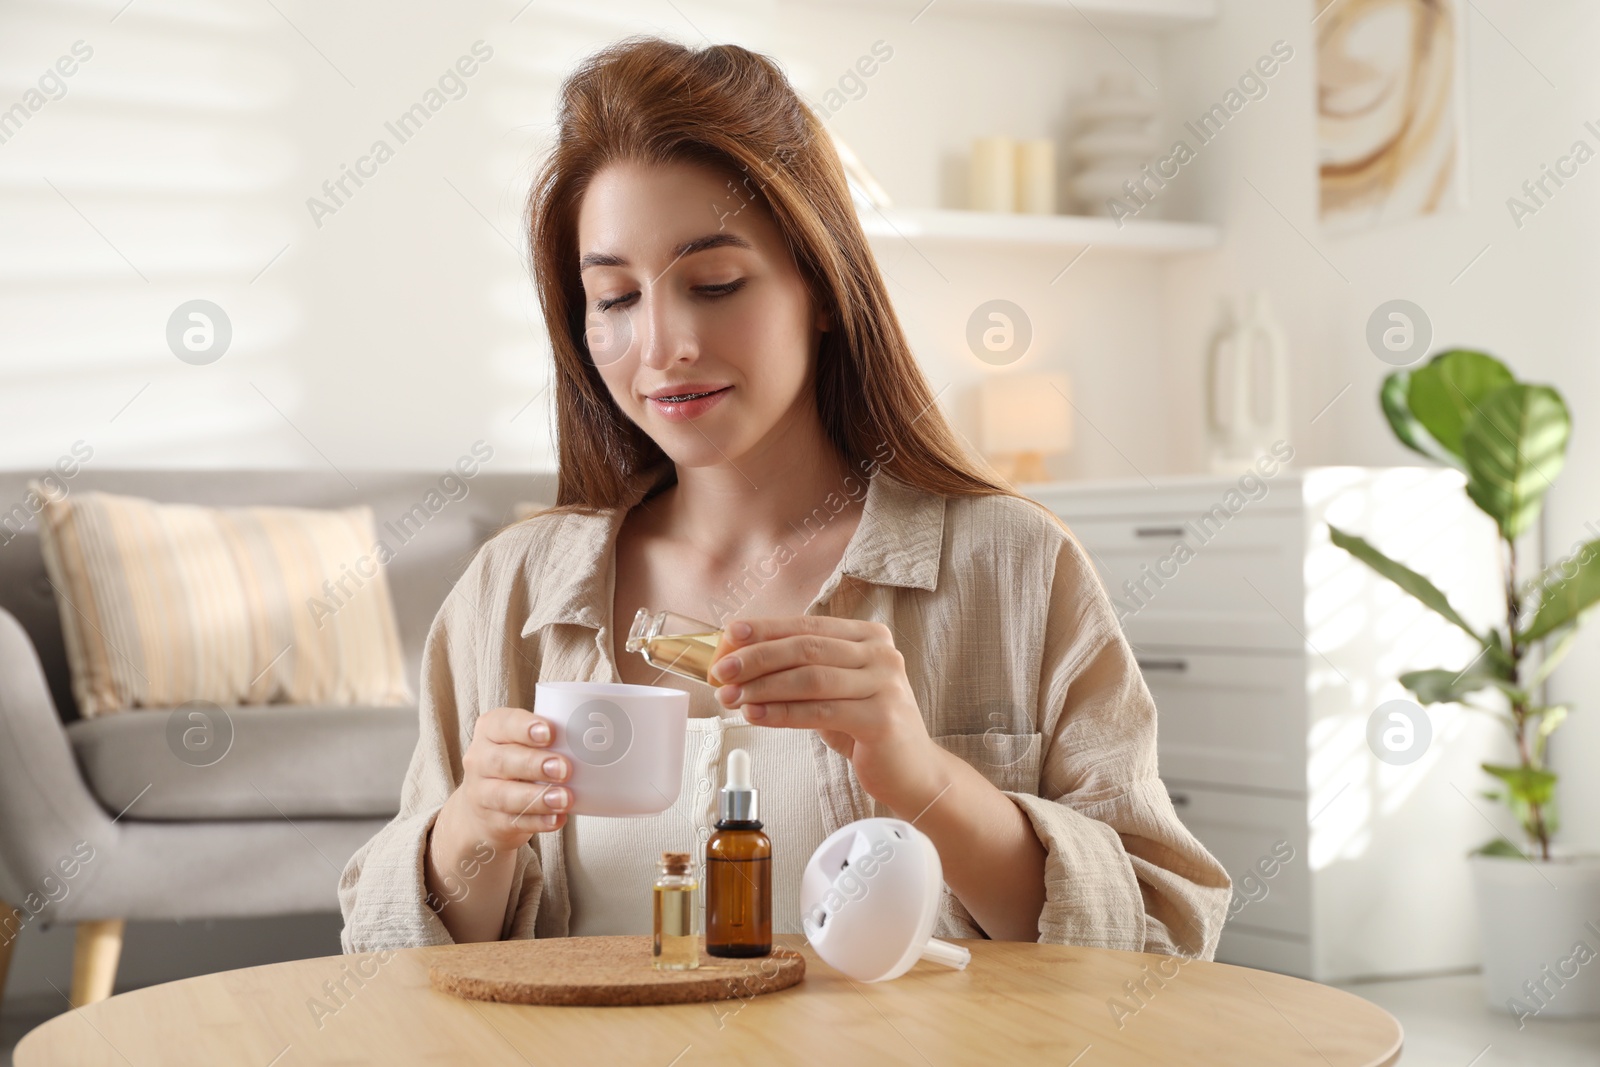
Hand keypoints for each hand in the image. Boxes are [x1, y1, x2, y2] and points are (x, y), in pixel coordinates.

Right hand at [452, 705, 571, 852]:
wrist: (483, 810)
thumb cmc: (515, 764)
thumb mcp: (522, 744)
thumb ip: (549, 739)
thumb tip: (595, 738)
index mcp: (490, 731)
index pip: (502, 723)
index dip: (524, 727)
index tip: (550, 732)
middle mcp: (480, 760)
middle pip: (502, 760)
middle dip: (535, 764)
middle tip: (565, 768)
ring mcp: (481, 793)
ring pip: (506, 795)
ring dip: (538, 797)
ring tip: (565, 798)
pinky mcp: (492, 822)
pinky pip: (514, 822)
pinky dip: (538, 821)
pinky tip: (557, 819)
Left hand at [709, 617, 943, 812]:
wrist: (913, 772)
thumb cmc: (866, 728)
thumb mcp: (835, 691)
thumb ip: (801, 673)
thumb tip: (741, 665)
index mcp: (870, 636)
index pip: (808, 626)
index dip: (766, 629)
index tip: (730, 635)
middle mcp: (881, 654)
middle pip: (806, 648)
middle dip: (757, 658)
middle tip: (722, 671)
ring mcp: (885, 685)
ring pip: (810, 679)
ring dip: (763, 687)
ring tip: (731, 697)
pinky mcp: (881, 719)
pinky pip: (819, 712)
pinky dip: (781, 713)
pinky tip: (755, 715)